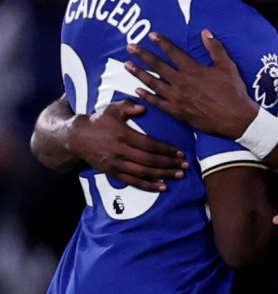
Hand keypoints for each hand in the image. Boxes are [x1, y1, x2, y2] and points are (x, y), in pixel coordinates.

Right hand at [68, 101, 187, 191]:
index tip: (180, 152)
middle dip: (169, 164)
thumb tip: (143, 107)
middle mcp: (120, 152)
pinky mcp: (112, 173)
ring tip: (178, 176)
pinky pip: (132, 182)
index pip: (149, 145)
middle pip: (149, 160)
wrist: (76, 137)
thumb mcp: (112, 108)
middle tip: (186, 166)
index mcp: (123, 136)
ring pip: (143, 173)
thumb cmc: (98, 121)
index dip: (166, 150)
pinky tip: (161, 187)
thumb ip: (128, 106)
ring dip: (162, 175)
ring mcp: (116, 164)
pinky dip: (148, 185)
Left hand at [124, 30, 258, 138]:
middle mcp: (181, 82)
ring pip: (153, 83)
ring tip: (128, 65)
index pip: (173, 52)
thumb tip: (206, 32)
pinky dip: (146, 96)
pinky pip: (157, 103)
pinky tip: (137, 91)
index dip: (162, 43)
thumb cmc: (233, 91)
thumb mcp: (228, 66)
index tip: (151, 35)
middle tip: (130, 47)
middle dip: (143, 55)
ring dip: (139, 73)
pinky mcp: (177, 111)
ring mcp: (177, 97)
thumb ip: (215, 48)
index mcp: (193, 70)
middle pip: (158, 66)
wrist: (234, 117)